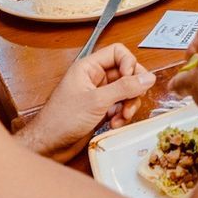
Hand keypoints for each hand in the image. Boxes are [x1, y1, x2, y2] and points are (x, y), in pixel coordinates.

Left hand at [18, 44, 153, 161]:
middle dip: (132, 88)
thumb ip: (124, 88)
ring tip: (123, 116)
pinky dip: (121, 115)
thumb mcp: (96, 101)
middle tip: (132, 100)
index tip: (131, 79)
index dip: (129, 64)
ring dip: (128, 105)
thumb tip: (148, 78)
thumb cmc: (61, 120)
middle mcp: (94, 78)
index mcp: (88, 67)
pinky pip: (120, 107)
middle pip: (126, 73)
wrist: (49, 145)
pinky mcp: (101, 110)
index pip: (118, 53)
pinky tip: (114, 124)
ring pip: (125, 91)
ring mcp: (98, 94)